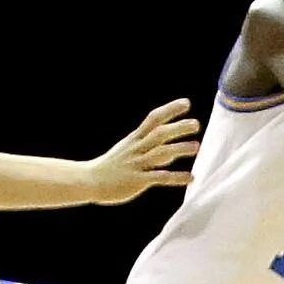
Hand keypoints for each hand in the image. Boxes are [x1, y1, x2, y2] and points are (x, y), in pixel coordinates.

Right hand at [89, 100, 204, 202]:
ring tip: (196, 146)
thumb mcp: (129, 152)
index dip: (170, 110)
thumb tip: (173, 152)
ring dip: (179, 149)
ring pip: (159, 153)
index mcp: (134, 139)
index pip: (153, 119)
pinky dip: (176, 177)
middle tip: (196, 124)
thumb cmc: (111, 167)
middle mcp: (136, 149)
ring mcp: (136, 164)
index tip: (186, 103)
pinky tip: (191, 178)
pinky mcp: (137, 181)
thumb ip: (152, 151)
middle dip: (178, 128)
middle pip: (159, 134)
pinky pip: (159, 177)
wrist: (88, 180)